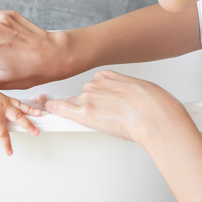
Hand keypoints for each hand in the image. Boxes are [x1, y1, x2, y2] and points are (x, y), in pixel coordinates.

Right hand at [0, 87, 41, 154]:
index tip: (38, 114)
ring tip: (10, 152)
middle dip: (29, 126)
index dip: (30, 110)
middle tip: (36, 132)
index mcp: (4, 101)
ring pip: (4, 134)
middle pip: (19, 118)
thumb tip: (3, 112)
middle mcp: (2, 110)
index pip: (20, 106)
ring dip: (7, 144)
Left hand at [44, 70, 189, 145]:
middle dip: (88, 107)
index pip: (93, 86)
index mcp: (109, 76)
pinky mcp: (85, 113)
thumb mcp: (139, 89)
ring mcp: (88, 97)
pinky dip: (53, 110)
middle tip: (104, 119)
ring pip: (74, 105)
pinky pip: (61, 109)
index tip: (92, 101)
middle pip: (82, 96)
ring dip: (79, 114)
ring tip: (101, 125)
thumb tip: (124, 100)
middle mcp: (95, 84)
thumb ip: (124, 93)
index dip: (94, 97)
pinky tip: (47, 111)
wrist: (155, 116)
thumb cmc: (154, 105)